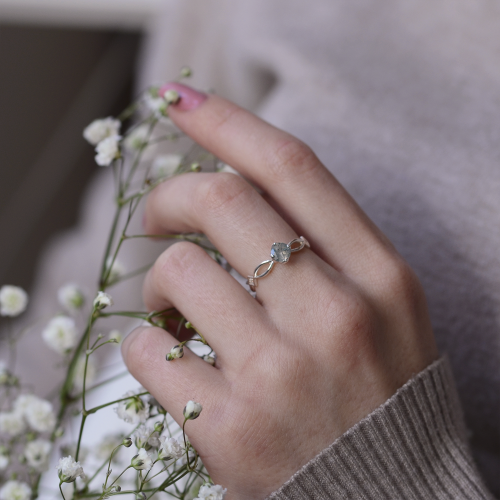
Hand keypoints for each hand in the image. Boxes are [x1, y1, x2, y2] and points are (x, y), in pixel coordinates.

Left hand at [122, 83, 437, 498]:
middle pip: (221, 199)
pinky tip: (176, 357)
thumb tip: (240, 192)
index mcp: (380, 276)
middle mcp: (335, 315)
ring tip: (179, 307)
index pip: (292, 168)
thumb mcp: (381, 310)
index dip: (228, 122)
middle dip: (169, 192)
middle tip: (155, 214)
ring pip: (176, 271)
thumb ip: (325, 248)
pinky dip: (148, 342)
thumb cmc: (382, 397)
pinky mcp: (232, 430)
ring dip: (159, 280)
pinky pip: (150, 350)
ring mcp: (281, 373)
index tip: (180, 101)